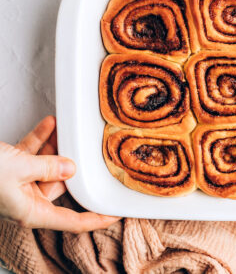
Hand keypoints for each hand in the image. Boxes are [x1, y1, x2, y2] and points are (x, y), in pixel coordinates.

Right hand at [0, 116, 118, 232]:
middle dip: (74, 165)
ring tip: (68, 130)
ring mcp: (17, 184)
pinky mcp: (9, 168)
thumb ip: (48, 167)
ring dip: (58, 147)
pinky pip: (31, 154)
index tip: (115, 214)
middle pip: (62, 185)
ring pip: (47, 166)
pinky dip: (41, 139)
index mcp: (31, 211)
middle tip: (90, 150)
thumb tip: (71, 168)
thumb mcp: (18, 168)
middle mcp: (26, 200)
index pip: (72, 221)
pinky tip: (50, 123)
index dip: (95, 220)